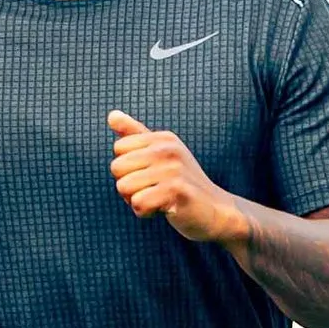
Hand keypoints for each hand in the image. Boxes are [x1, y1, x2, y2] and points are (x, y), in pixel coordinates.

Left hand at [109, 111, 244, 243]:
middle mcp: (168, 149)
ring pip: (124, 187)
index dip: (128, 168)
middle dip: (128, 186)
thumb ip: (135, 135)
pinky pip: (138, 203)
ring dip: (136, 201)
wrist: (217, 211)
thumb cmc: (182, 184)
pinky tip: (163, 210)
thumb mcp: (160, 155)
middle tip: (153, 190)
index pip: (119, 148)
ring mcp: (173, 169)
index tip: (149, 175)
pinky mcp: (176, 191)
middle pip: (117, 168)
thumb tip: (111, 115)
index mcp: (163, 138)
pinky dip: (145, 212)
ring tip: (159, 200)